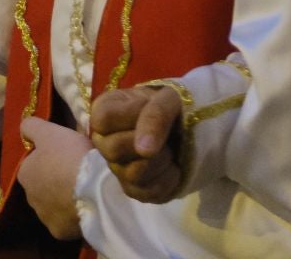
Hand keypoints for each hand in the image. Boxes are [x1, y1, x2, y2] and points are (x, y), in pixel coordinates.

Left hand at [16, 117, 90, 240]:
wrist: (94, 190)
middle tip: (77, 173)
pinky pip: (66, 222)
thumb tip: (23, 128)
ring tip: (84, 191)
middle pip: (42, 186)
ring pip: (54, 205)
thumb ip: (31, 127)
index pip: (34, 163)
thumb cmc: (69, 156)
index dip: (50, 157)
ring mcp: (44, 217)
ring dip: (64, 199)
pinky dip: (74, 215)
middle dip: (55, 180)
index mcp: (25, 173)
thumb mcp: (50, 131)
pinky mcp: (60, 232)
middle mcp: (29, 197)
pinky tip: (87, 207)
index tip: (67, 155)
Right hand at [89, 85, 184, 202]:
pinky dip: (169, 179)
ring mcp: (117, 167)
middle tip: (166, 136)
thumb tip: (144, 150)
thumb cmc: (172, 107)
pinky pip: (148, 193)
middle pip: (113, 150)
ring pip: (132, 175)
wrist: (187, 129)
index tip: (152, 111)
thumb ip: (155, 115)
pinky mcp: (133, 188)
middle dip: (148, 144)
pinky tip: (174, 166)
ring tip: (171, 150)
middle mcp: (104, 141)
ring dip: (161, 161)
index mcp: (104, 111)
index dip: (131, 119)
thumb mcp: (169, 98)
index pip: (103, 120)